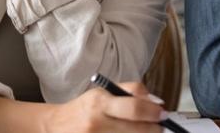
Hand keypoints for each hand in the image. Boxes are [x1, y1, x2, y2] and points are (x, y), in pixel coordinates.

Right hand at [44, 82, 164, 132]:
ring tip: (145, 131)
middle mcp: (97, 123)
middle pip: (136, 129)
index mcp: (100, 103)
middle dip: (153, 128)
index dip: (153, 112)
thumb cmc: (84, 108)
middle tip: (160, 126)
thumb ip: (130, 91)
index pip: (134, 108)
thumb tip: (155, 101)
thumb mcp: (103, 92)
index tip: (163, 114)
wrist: (56, 126)